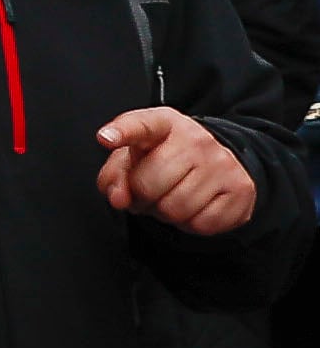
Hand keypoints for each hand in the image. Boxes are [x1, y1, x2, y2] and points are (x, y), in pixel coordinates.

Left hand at [97, 108, 256, 233]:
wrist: (219, 163)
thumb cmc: (166, 160)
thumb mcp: (134, 159)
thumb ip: (114, 176)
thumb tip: (119, 198)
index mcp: (163, 124)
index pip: (142, 125)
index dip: (122, 132)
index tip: (106, 138)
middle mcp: (196, 139)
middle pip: (149, 185)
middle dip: (142, 197)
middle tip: (151, 191)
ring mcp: (222, 163)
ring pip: (175, 209)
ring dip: (166, 213)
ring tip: (172, 197)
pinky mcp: (241, 188)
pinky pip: (201, 223)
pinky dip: (191, 224)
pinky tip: (194, 206)